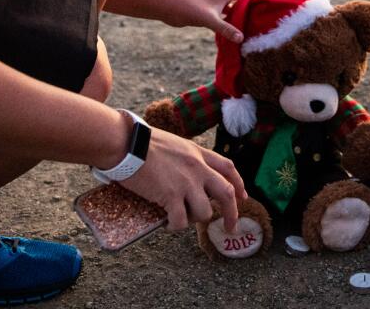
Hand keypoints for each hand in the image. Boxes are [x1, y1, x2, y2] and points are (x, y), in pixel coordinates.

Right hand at [119, 127, 247, 232]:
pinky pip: (180, 221)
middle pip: (226, 193)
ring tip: (181, 218)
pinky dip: (175, 226)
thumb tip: (187, 174)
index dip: (239, 184)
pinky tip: (167, 224)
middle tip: (231, 227)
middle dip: (232, 213)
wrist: (126, 143)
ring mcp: (186, 182)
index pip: (228, 168)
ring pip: (205, 212)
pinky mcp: (170, 195)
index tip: (243, 197)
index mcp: (198, 153)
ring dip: (195, 220)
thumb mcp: (175, 144)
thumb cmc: (142, 142)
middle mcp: (197, 168)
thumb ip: (186, 158)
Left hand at [164, 0, 258, 40]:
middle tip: (255, 14)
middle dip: (247, 1)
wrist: (168, 8)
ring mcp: (210, 3)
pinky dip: (226, 17)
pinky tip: (227, 29)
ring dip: (237, 10)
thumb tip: (241, 38)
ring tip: (244, 23)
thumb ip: (226, 29)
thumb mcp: (210, 20)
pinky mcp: (204, 10)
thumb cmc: (189, 9)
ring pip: (229, 3)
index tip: (257, 1)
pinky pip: (220, 12)